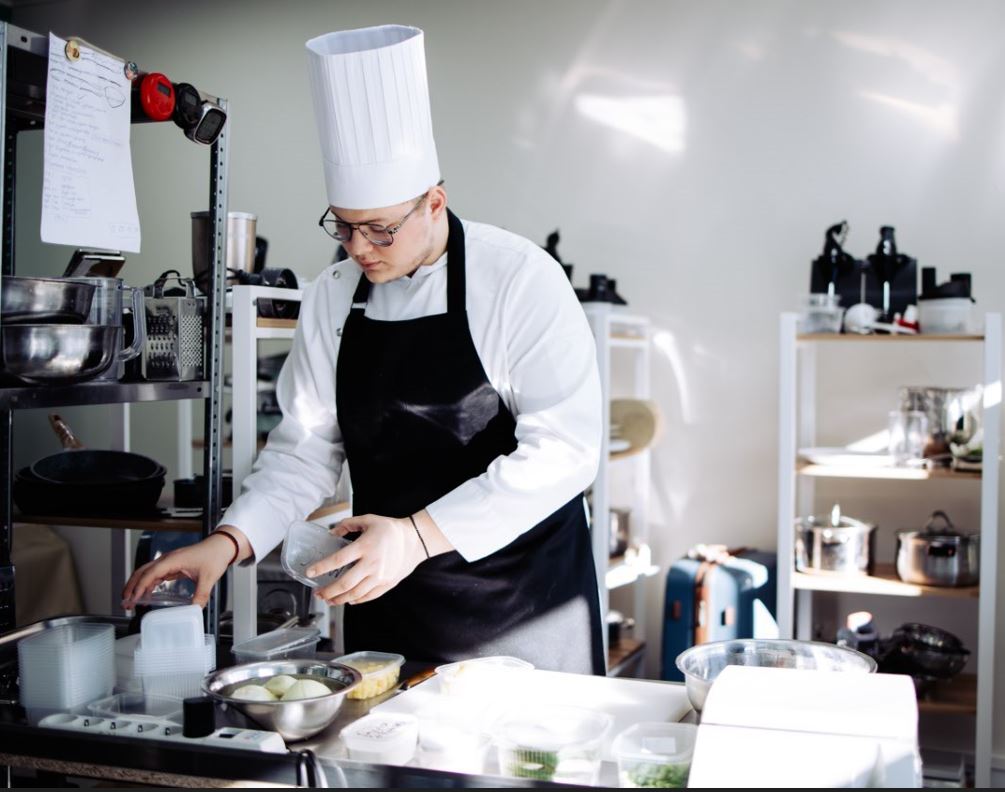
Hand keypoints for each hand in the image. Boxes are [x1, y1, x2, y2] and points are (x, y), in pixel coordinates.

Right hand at [121, 531, 236, 607]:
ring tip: (131, 600)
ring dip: (137, 585)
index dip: (140, 586)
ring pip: (147, 573)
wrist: (221, 546)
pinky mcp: (173, 565)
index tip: (134, 598)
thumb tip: (194, 610)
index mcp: (173, 560)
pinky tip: (146, 594)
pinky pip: (156, 574)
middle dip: (131, 586)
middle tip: (125, 601)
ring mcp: (170, 562)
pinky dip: (148, 584)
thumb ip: (201, 595)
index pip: (151, 573)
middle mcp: (168, 559)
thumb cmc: (214, 555)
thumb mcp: (208, 578)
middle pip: (142, 571)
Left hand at [309, 514, 424, 605]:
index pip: (338, 560)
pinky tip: (348, 600)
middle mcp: (372, 564)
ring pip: (356, 594)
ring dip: (339, 599)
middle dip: (328, 591)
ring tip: (329, 600)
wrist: (415, 540)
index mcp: (365, 546)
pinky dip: (356, 600)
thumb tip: (332, 533)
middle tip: (318, 593)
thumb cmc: (390, 529)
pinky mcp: (387, 583)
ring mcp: (380, 576)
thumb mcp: (369, 519)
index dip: (322, 568)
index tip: (310, 573)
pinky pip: (369, 596)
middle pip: (345, 583)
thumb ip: (348, 524)